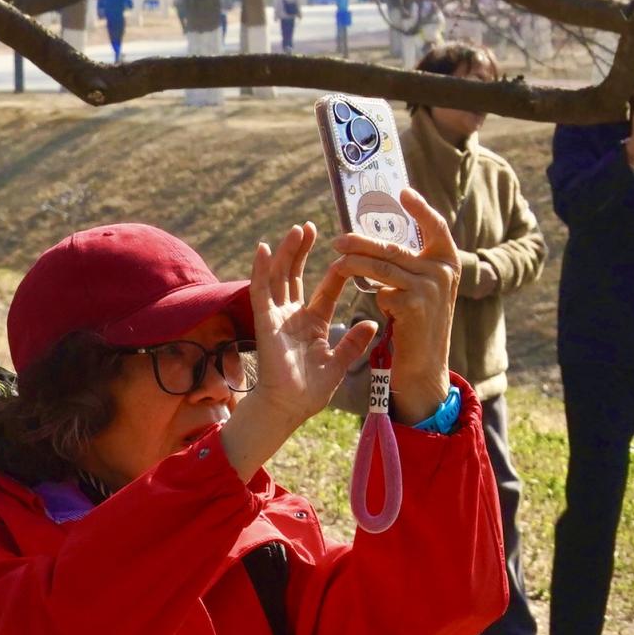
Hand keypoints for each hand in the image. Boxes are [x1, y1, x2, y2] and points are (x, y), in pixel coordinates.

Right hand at [220, 223, 380, 479]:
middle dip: (303, 251)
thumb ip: (354, 342)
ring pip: (280, 277)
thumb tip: (373, 322)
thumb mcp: (340, 363)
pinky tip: (263, 249)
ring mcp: (277, 317)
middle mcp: (293, 316)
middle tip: (312, 227)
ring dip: (287, 253)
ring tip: (298, 230)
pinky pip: (261, 292)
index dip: (336, 271)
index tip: (349, 250)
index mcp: (313, 323)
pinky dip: (260, 270)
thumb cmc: (311, 390)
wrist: (288, 408)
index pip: (326, 289)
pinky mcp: (264, 322)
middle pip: (297, 275)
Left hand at [327, 186, 462, 424]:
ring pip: (381, 266)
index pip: (436, 225)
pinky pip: (382, 291)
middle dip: (362, 242)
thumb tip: (384, 236)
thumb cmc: (420, 324)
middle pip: (394, 246)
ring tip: (337, 264)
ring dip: (354, 264)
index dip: (420, 208)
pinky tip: (375, 304)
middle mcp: (443, 271)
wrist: (425, 365)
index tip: (402, 192)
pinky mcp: (413, 305)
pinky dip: (374, 295)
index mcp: (449, 261)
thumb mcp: (425, 288)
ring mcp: (430, 288)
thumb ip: (414, 263)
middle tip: (338, 240)